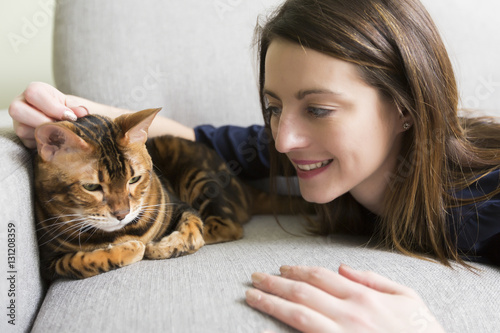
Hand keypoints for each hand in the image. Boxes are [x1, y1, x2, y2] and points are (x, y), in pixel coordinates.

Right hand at [8, 82, 88, 147]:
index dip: (53, 107)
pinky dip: (44, 142)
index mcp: (35, 90)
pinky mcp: (22, 136)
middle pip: (16, 110)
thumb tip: (82, 112)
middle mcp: (21, 103)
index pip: (34, 93)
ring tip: (61, 133)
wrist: (66, 121)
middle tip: (62, 127)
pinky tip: (56, 140)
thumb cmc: (69, 109)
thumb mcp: (74, 106)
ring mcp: (18, 121)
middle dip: (43, 121)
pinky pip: (28, 142)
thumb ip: (77, 108)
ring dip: (45, 133)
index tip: (71, 117)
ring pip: (21, 129)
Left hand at [246, 265, 444, 332]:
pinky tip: (264, 328)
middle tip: (254, 277)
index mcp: (364, 296)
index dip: (296, 270)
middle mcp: (350, 313)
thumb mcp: (408, 297)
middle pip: (303, 292)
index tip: (280, 269)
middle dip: (275, 283)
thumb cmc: (421, 331)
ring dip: (271, 303)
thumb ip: (374, 279)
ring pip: (298, 314)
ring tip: (251, 295)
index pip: (320, 276)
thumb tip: (342, 268)